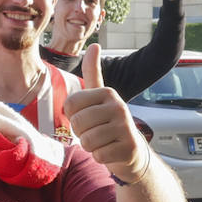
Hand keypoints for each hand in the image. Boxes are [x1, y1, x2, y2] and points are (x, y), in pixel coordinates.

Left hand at [62, 45, 149, 182]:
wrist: (131, 152)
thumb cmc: (108, 123)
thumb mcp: (99, 97)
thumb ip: (92, 73)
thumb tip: (94, 45)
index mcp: (107, 92)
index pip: (70, 104)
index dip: (73, 116)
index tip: (87, 117)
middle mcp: (118, 105)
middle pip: (77, 123)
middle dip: (81, 133)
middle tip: (95, 132)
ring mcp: (125, 126)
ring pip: (87, 140)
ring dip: (90, 146)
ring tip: (103, 142)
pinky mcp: (128, 147)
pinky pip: (98, 155)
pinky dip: (100, 157)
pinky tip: (111, 152)